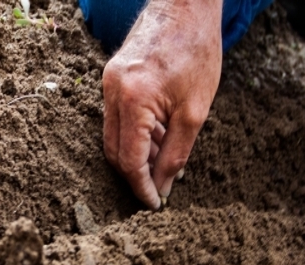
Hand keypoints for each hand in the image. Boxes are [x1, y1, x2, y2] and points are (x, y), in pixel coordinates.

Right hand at [101, 0, 222, 208]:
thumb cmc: (196, 50)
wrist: (185, 4)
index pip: (129, 160)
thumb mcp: (195, 111)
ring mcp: (108, 83)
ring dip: (136, 153)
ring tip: (164, 157)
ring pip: (113, 135)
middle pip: (114, 151)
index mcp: (134, 100)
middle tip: (159, 187)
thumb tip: (163, 186)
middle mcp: (113, 92)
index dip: (141, 187)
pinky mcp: (111, 77)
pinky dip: (134, 132)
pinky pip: (116, 117)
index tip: (154, 203)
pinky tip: (158, 134)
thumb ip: (176, 152)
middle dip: (135, 174)